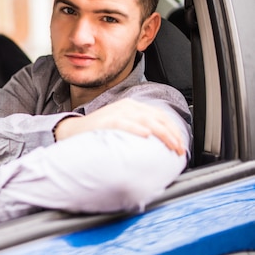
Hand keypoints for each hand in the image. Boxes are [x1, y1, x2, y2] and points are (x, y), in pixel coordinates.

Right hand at [54, 98, 185, 154]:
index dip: (173, 129)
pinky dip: (136, 129)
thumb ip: (138, 127)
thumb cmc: (98, 131)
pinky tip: (146, 135)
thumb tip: (158, 142)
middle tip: (180, 149)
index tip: (181, 143)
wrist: (73, 130)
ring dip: (162, 134)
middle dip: (172, 134)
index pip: (159, 115)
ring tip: (171, 145)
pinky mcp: (106, 121)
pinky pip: (124, 124)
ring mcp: (116, 113)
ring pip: (146, 120)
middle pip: (156, 118)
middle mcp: (126, 106)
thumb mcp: (122, 124)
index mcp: (132, 106)